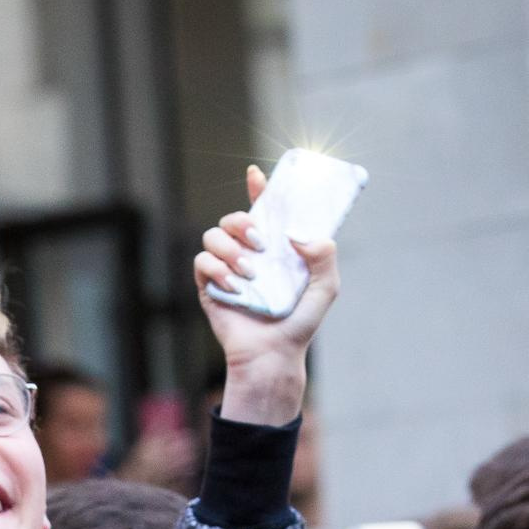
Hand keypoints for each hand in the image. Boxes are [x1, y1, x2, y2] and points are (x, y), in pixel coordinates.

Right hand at [194, 165, 338, 426]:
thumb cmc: (300, 324)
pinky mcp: (209, 287)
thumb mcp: (327, 286)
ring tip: (249, 274)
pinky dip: (217, 270)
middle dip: (242, 221)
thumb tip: (295, 232)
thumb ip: (324, 254)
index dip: (259, 189)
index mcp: (275, 249)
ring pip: (212, 236)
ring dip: (231, 250)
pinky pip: (202, 262)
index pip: (264, 210)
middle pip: (232, 217)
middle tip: (260, 243)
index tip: (255, 174)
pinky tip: (234, 287)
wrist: (273, 354)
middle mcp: (248, 254)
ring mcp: (226, 269)